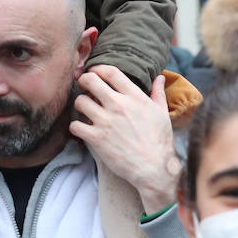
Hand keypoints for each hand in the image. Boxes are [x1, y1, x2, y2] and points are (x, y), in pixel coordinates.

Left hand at [70, 66, 180, 214]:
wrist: (154, 168)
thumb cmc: (160, 141)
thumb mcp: (162, 113)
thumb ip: (158, 93)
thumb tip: (160, 77)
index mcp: (134, 97)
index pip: (110, 72)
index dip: (98, 68)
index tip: (95, 72)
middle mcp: (118, 105)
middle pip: (90, 80)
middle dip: (84, 80)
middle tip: (83, 86)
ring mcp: (105, 121)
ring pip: (80, 101)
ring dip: (80, 104)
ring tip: (85, 109)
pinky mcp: (96, 139)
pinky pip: (75, 125)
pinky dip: (76, 127)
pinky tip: (82, 129)